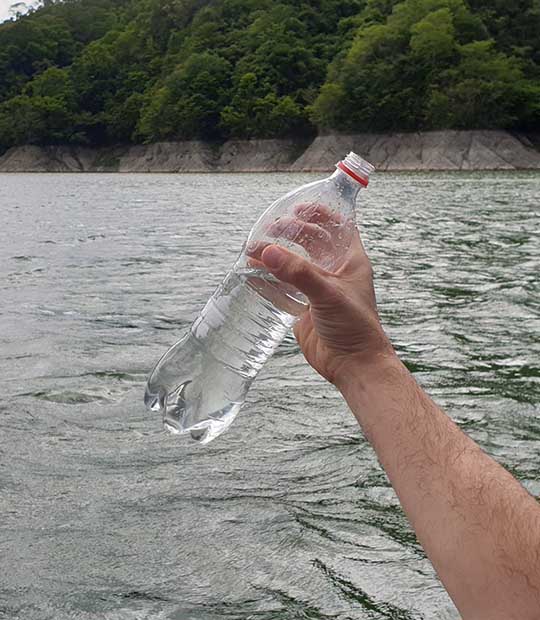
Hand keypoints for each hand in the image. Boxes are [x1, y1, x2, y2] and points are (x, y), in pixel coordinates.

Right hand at [253, 205, 394, 386]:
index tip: (298, 208)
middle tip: (269, 228)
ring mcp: (319, 289)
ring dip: (277, 255)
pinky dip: (270, 277)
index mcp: (351, 260)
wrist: (352, 365)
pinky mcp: (305, 306)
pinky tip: (254, 273)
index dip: (321, 213)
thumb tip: (267, 251)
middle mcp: (335, 271)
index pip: (339, 226)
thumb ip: (298, 272)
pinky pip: (285, 286)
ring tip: (255, 249)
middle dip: (291, 232)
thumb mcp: (328, 294)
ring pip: (296, 263)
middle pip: (312, 241)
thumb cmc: (353, 327)